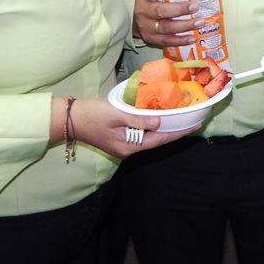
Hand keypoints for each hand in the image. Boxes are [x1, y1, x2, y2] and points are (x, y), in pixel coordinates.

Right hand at [63, 97, 199, 158]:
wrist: (68, 119)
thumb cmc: (91, 115)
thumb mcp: (116, 114)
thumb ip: (138, 119)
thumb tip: (159, 122)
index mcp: (129, 146)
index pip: (160, 140)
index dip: (179, 133)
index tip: (195, 125)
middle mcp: (128, 150)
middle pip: (157, 140)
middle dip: (175, 131)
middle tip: (193, 120)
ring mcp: (124, 145)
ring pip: (150, 137)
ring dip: (164, 128)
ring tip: (180, 118)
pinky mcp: (119, 139)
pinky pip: (141, 134)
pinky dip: (152, 125)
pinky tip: (159, 118)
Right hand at [132, 0, 204, 45]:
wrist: (135, 22)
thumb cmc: (152, 4)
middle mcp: (143, 11)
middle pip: (161, 10)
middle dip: (180, 9)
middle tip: (196, 6)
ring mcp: (146, 27)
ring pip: (166, 27)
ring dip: (185, 25)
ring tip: (200, 22)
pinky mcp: (152, 39)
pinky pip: (167, 41)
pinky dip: (181, 40)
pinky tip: (193, 38)